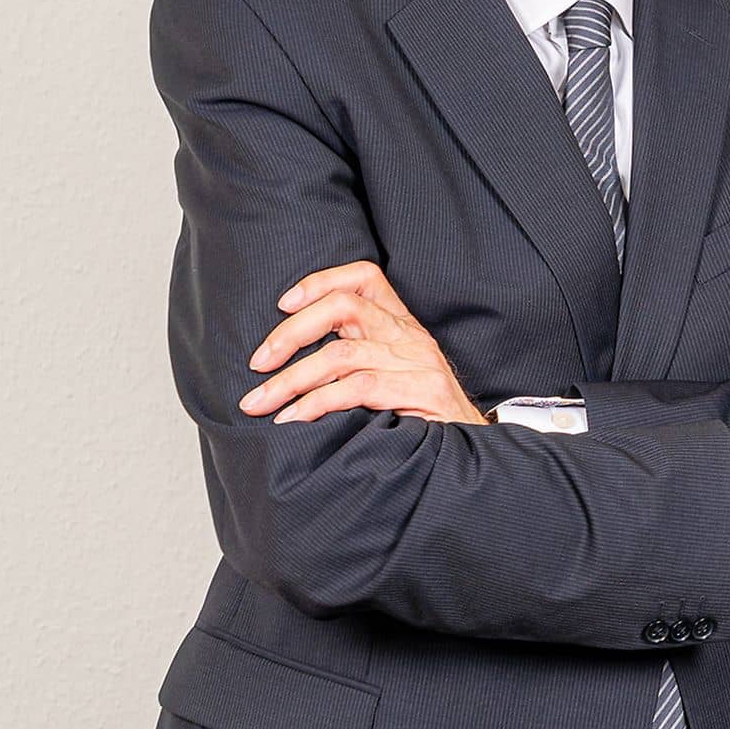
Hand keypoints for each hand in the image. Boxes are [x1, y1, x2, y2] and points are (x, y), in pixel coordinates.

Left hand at [238, 260, 486, 425]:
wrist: (472, 450)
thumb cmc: (421, 418)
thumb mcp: (391, 376)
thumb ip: (356, 360)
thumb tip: (286, 363)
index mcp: (402, 325)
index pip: (364, 278)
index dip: (320, 282)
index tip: (283, 305)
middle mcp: (410, 337)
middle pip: (343, 307)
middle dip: (290, 333)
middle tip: (257, 364)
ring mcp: (418, 362)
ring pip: (339, 354)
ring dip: (290, 380)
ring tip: (259, 403)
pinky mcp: (421, 391)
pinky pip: (356, 388)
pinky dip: (315, 404)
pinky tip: (292, 419)